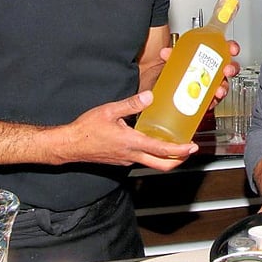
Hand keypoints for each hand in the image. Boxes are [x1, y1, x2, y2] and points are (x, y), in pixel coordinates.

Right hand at [58, 91, 197, 171]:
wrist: (70, 145)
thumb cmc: (87, 129)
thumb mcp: (109, 110)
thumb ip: (131, 104)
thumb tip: (150, 96)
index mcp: (131, 143)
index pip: (161, 150)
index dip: (179, 150)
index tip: (191, 146)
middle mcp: (131, 155)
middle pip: (161, 165)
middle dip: (178, 159)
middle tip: (189, 150)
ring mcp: (126, 160)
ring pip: (152, 163)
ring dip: (166, 157)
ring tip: (175, 144)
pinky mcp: (121, 160)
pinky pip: (141, 159)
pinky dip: (152, 154)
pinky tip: (153, 141)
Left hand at [158, 39, 240, 109]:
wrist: (166, 89)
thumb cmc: (173, 71)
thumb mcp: (172, 59)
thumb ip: (171, 56)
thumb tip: (166, 53)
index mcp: (206, 57)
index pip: (223, 50)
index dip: (231, 48)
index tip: (232, 49)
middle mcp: (211, 71)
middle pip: (228, 69)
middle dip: (231, 69)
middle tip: (226, 70)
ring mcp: (209, 85)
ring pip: (223, 86)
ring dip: (223, 88)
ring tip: (218, 91)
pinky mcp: (204, 99)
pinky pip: (213, 101)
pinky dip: (213, 102)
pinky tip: (209, 102)